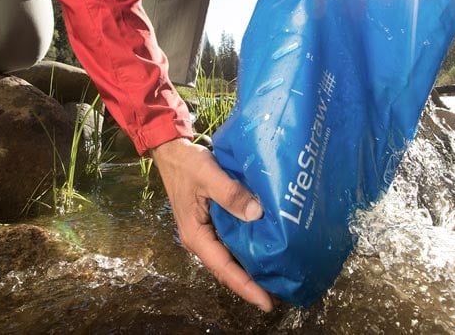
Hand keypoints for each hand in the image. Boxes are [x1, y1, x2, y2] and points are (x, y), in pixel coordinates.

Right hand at [151, 138, 272, 311]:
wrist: (173, 152)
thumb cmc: (187, 164)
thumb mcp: (208, 174)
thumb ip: (230, 194)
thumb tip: (256, 214)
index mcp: (196, 236)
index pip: (224, 268)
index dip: (246, 287)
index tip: (267, 302)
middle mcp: (201, 240)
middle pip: (228, 270)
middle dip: (252, 284)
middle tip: (282, 294)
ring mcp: (207, 233)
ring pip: (231, 258)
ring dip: (251, 270)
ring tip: (278, 278)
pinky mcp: (213, 223)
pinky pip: (232, 244)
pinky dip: (248, 251)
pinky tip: (267, 250)